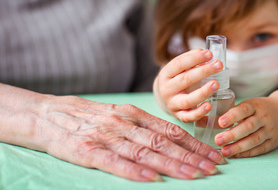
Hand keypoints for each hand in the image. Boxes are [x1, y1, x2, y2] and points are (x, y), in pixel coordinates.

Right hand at [1, 88, 225, 181]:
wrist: (48, 114)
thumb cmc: (88, 116)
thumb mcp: (119, 115)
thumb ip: (143, 127)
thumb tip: (172, 140)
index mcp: (133, 114)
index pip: (170, 129)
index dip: (193, 143)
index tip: (212, 155)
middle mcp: (124, 123)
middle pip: (163, 141)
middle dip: (191, 156)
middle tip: (213, 168)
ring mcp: (106, 136)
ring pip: (145, 151)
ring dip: (171, 164)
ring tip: (194, 175)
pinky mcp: (87, 149)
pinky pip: (114, 161)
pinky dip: (134, 170)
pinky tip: (151, 179)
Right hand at [155, 49, 222, 121]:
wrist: (165, 97)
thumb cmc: (177, 78)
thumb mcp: (179, 68)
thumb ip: (191, 60)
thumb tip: (207, 56)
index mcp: (166, 74)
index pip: (179, 64)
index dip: (195, 58)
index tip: (209, 53)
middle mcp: (166, 89)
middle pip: (185, 80)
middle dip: (204, 71)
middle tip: (218, 65)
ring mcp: (172, 104)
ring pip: (187, 100)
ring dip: (203, 92)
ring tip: (216, 84)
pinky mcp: (179, 116)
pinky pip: (189, 117)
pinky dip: (199, 112)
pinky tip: (209, 106)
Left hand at [214, 97, 277, 157]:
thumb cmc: (259, 108)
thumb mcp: (248, 105)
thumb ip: (230, 112)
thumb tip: (202, 120)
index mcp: (255, 105)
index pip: (244, 110)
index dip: (232, 116)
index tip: (221, 122)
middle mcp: (264, 117)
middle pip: (248, 126)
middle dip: (232, 134)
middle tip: (218, 140)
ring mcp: (270, 130)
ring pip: (254, 139)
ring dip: (238, 146)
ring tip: (224, 151)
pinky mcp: (274, 141)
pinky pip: (260, 148)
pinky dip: (248, 153)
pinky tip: (236, 155)